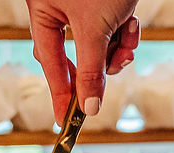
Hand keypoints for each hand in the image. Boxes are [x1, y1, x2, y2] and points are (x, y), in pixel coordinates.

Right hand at [27, 0, 140, 119]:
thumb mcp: (94, 29)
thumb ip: (90, 70)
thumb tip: (89, 107)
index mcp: (43, 10)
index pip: (49, 61)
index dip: (59, 93)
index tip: (64, 120)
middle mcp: (58, 8)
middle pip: (75, 55)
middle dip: (97, 67)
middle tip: (100, 91)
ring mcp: (82, 5)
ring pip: (98, 44)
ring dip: (117, 49)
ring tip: (127, 45)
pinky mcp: (103, 3)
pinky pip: (112, 28)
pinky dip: (124, 32)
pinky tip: (131, 24)